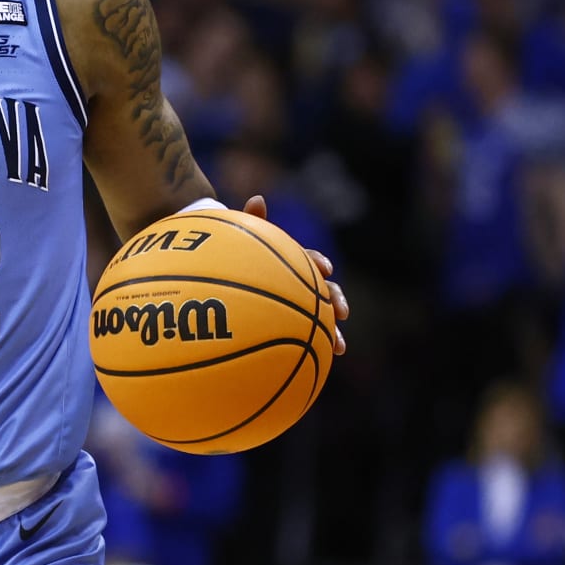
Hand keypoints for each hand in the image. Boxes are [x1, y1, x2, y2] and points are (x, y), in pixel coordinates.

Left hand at [243, 195, 348, 353]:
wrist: (222, 271)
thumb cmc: (232, 251)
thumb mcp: (238, 236)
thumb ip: (249, 221)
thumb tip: (257, 198)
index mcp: (290, 260)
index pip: (310, 259)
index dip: (319, 263)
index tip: (325, 269)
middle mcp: (299, 281)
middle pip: (325, 290)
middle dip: (337, 301)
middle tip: (342, 313)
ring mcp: (296, 303)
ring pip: (319, 317)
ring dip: (332, 331)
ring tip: (339, 348)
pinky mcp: (289, 323)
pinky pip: (303, 337)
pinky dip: (311, 349)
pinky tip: (314, 366)